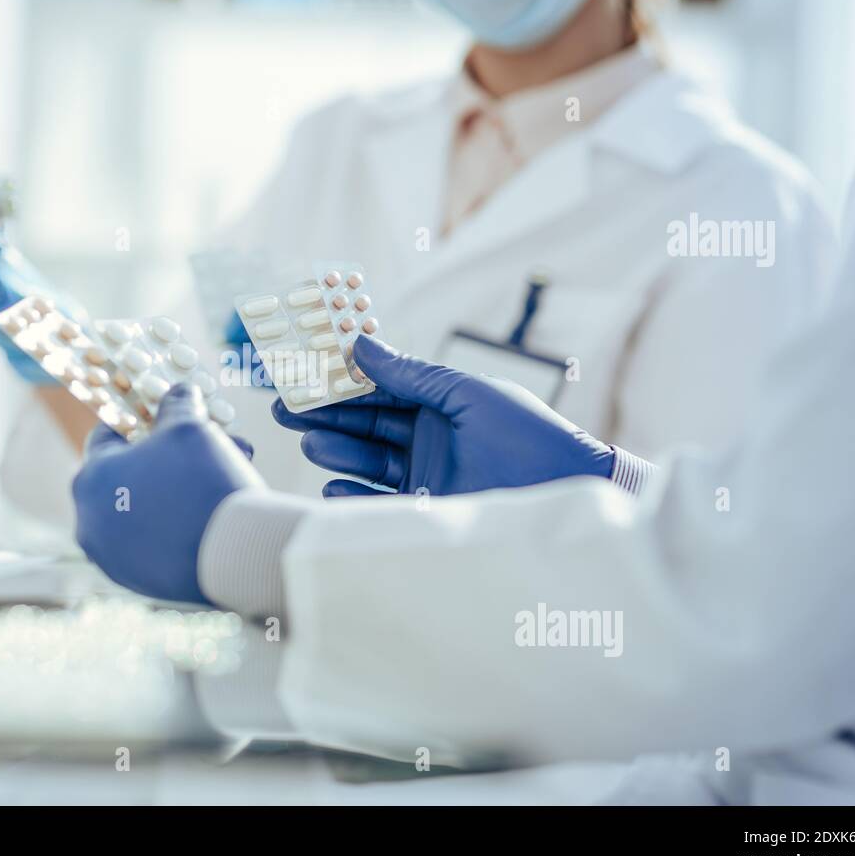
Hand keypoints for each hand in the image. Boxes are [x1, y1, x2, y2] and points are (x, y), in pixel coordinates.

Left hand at [73, 384, 262, 602]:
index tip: (163, 417)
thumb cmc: (203, 482)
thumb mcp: (189, 427)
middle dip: (169, 458)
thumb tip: (179, 394)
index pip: (106, 436)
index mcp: (89, 479)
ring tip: (221, 477)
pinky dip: (179, 525)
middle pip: (128, 476)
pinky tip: (212, 513)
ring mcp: (112, 558)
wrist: (234, 553)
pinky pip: (155, 542)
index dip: (138, 421)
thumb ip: (177, 405)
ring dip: (177, 490)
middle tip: (207, 447)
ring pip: (143, 510)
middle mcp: (90, 523)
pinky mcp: (138, 583)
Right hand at [271, 335, 614, 496]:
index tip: (303, 370)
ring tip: (311, 442)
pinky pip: (381, 504)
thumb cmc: (528, 436)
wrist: (569, 493)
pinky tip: (332, 490)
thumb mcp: (468, 394)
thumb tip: (359, 344)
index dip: (341, 378)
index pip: (380, 386)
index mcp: (440, 402)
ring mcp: (428, 474)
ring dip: (338, 450)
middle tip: (285, 406)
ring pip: (369, 459)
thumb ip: (412, 373)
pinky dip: (356, 499)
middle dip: (327, 413)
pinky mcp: (429, 511)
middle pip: (366, 422)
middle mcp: (429, 436)